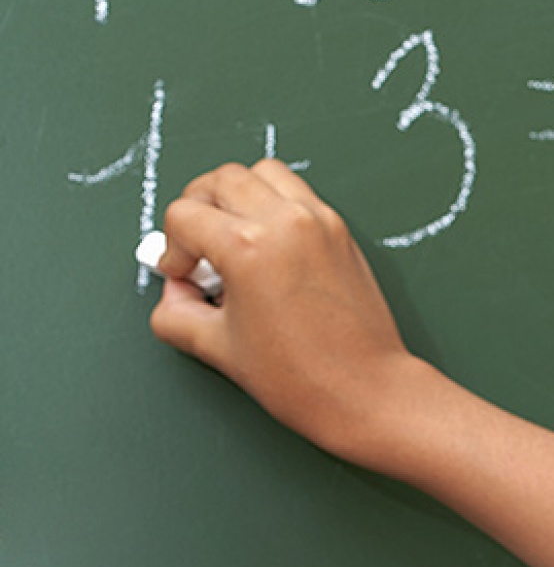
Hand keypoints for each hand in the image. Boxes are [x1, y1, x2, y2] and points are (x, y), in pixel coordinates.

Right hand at [149, 160, 422, 466]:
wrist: (367, 392)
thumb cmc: (301, 377)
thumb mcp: (216, 347)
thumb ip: (176, 311)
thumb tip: (173, 290)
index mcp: (249, 246)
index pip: (184, 215)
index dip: (172, 250)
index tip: (181, 278)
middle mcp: (287, 222)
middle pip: (221, 179)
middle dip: (198, 208)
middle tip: (196, 248)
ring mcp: (320, 222)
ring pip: (264, 174)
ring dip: (238, 195)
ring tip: (231, 237)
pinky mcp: (342, 233)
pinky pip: (299, 194)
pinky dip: (275, 205)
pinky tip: (268, 245)